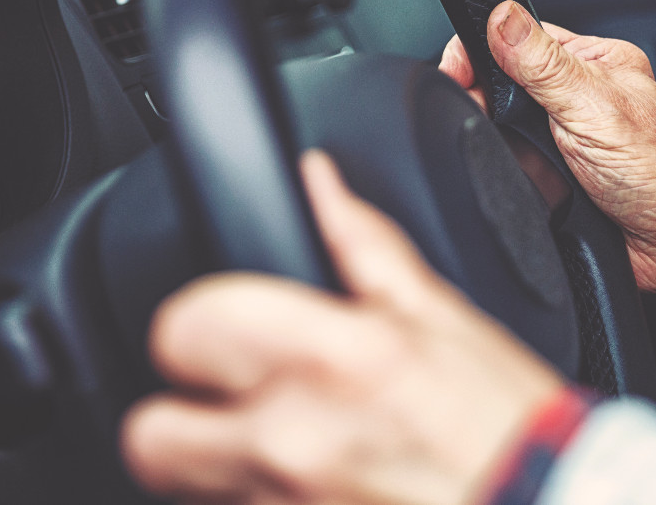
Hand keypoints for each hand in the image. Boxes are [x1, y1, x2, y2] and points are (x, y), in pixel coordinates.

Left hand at [121, 151, 563, 503]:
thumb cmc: (506, 425)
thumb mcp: (442, 316)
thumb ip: (364, 245)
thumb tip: (319, 182)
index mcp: (328, 358)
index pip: (183, 327)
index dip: (194, 322)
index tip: (218, 330)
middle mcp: (290, 442)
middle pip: (148, 434)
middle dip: (175, 415)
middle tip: (222, 404)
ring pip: (187, 490)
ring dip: (217, 469)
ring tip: (279, 452)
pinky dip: (257, 504)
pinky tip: (308, 487)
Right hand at [439, 2, 655, 326]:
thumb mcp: (593, 106)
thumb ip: (542, 64)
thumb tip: (502, 16)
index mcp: (592, 64)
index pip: (519, 38)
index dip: (480, 51)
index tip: (457, 72)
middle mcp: (579, 97)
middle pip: (504, 87)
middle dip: (491, 107)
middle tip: (500, 126)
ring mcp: (566, 139)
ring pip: (505, 133)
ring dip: (506, 150)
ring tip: (529, 164)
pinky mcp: (557, 178)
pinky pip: (515, 170)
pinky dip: (514, 180)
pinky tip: (530, 185)